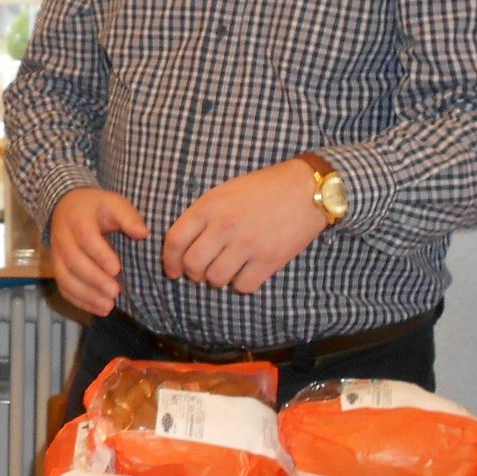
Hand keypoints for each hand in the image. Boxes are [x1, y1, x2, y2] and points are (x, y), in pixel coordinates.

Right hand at [48, 188, 148, 315]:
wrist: (65, 206)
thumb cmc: (95, 207)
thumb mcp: (113, 202)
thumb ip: (128, 216)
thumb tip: (143, 234)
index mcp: (77, 218)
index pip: (85, 238)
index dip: (99, 255)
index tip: (117, 269)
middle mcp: (62, 238)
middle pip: (73, 261)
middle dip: (94, 279)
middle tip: (115, 292)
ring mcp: (56, 255)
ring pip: (65, 278)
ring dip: (86, 295)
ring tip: (108, 306)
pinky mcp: (57, 268)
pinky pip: (63, 288)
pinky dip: (79, 301)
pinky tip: (99, 309)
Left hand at [162, 158, 326, 293]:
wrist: (306, 189)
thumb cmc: (263, 189)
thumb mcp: (224, 192)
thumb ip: (203, 216)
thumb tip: (184, 247)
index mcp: (209, 207)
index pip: (175, 240)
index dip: (169, 261)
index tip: (172, 270)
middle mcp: (225, 226)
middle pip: (193, 265)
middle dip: (193, 273)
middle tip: (201, 272)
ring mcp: (247, 244)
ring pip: (216, 279)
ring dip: (217, 279)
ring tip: (226, 269)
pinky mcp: (269, 260)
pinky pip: (243, 286)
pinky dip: (241, 284)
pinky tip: (246, 272)